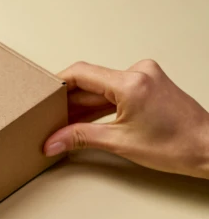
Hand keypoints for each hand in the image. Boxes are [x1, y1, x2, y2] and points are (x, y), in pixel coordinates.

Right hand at [44, 60, 208, 178]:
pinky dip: (100, 105)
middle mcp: (139, 73)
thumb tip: (53, 141)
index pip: (81, 73)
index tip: (41, 95)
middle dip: (68, 101)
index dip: (57, 84)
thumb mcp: (120, 143)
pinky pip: (115, 91)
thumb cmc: (177, 146)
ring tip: (65, 124)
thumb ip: (80, 138)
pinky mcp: (149, 85)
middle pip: (90, 81)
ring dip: (83, 106)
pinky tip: (86, 121)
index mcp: (131, 82)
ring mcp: (145, 77)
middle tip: (49, 118)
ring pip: (101, 88)